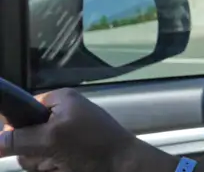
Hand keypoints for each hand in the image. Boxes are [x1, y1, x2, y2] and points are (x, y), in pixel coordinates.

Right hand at [0, 88, 177, 171]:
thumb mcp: (52, 138)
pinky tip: (67, 169)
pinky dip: (53, 170)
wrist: (123, 165)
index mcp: (60, 100)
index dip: (17, 127)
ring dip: (44, 164)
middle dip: (34, 153)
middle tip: (52, 155)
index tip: (23, 141)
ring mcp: (65, 138)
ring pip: (34, 156)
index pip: (23, 108)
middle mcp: (61, 116)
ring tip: (62, 163)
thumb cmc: (91, 144)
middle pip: (25, 138)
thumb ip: (19, 139)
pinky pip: (47, 165)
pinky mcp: (69, 155)